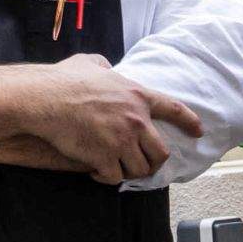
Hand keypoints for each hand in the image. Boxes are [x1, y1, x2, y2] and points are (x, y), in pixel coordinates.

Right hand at [27, 52, 203, 183]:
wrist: (44, 99)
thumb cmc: (63, 79)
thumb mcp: (91, 62)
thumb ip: (106, 67)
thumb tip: (106, 68)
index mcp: (137, 95)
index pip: (173, 109)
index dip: (189, 122)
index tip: (198, 132)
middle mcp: (135, 120)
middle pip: (161, 152)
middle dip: (154, 162)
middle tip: (142, 164)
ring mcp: (121, 140)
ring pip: (140, 169)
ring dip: (129, 172)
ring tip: (116, 168)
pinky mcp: (103, 157)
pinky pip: (114, 177)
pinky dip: (106, 178)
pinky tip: (96, 172)